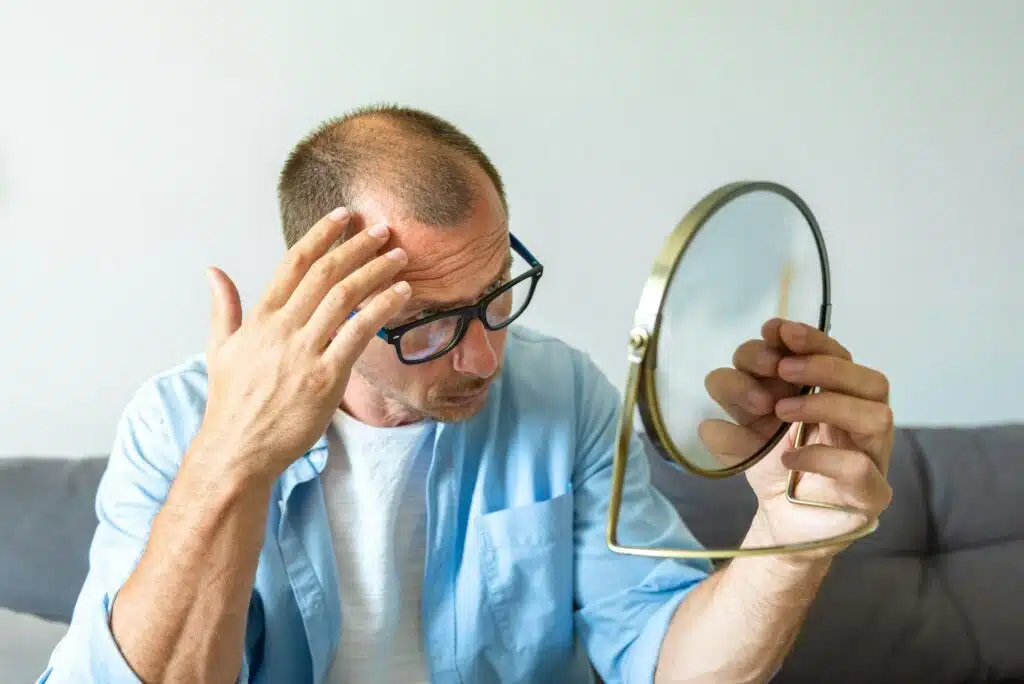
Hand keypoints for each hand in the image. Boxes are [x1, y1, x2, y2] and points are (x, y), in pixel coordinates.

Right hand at [196, 208, 410, 480]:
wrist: (237, 450)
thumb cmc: (232, 403)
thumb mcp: (219, 350)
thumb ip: (223, 308)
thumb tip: (214, 272)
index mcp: (259, 319)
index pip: (293, 263)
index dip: (320, 235)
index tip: (343, 216)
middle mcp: (281, 329)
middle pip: (325, 273)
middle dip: (357, 246)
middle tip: (383, 229)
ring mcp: (304, 352)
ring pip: (344, 296)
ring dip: (376, 270)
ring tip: (400, 256)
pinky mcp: (326, 377)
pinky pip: (358, 332)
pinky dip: (382, 307)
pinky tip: (402, 293)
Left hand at [703, 318, 893, 560]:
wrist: (783, 523)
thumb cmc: (773, 465)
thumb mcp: (743, 430)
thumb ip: (735, 409)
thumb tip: (714, 408)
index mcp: (835, 394)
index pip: (838, 356)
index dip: (811, 338)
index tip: (775, 330)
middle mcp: (861, 420)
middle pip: (869, 379)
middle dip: (823, 364)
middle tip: (782, 368)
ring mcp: (872, 457)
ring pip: (876, 415)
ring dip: (824, 404)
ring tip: (780, 412)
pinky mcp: (870, 494)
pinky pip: (860, 468)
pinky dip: (821, 456)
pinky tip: (788, 459)